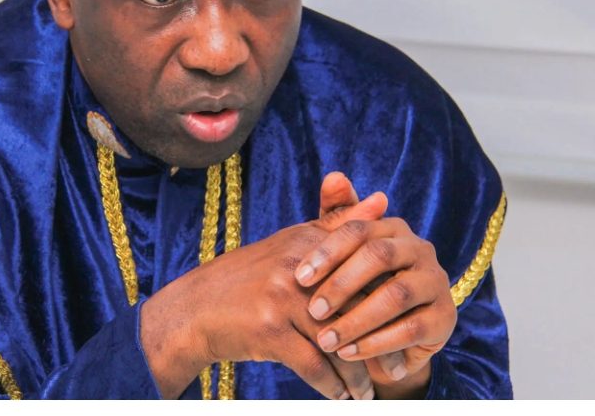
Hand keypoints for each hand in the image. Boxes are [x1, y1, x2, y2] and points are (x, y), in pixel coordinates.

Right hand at [139, 174, 386, 399]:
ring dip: (358, 374)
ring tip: (369, 392)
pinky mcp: (270, 330)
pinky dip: (332, 386)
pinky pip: (314, 365)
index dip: (384, 304)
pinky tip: (341, 398)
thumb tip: (383, 199)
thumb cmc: (247, 279)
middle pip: (356, 308)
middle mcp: (297, 266)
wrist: (194, 310)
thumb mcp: (291, 244)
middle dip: (378, 344)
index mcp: (306, 241)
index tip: (401, 327)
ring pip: (339, 342)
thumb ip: (337, 225)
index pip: (363, 271)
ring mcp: (283, 298)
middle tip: (395, 368)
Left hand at [297, 179, 455, 398]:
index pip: (359, 229)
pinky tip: (349, 354)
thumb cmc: (361, 287)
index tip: (298, 277)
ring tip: (326, 340)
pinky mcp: (445, 317)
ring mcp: (436, 282)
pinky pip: (410, 329)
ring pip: (396, 295)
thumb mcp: (344, 255)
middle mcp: (420, 249)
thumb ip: (336, 217)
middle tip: (312, 310)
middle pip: (379, 257)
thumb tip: (334, 175)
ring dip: (357, 319)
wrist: (391, 334)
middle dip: (342, 284)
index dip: (328, 251)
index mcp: (393, 228)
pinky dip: (377, 343)